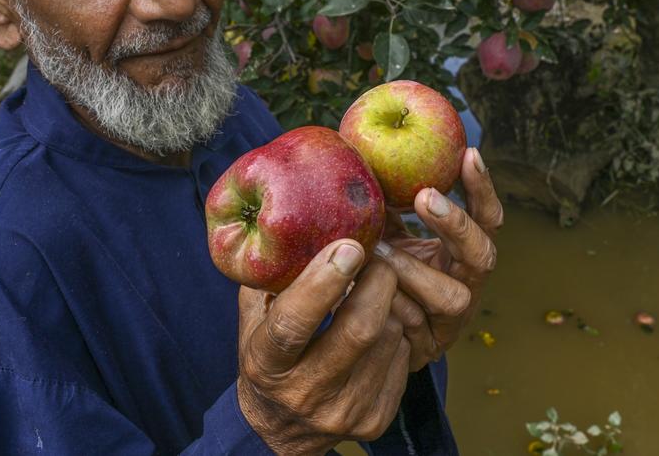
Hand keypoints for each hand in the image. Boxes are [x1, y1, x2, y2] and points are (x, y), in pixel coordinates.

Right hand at [237, 240, 410, 454]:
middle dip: (378, 282)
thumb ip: (272, 279)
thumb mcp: (255, 319)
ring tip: (372, 294)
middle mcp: (305, 393)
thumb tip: (298, 228)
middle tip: (377, 256)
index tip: (347, 246)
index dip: (322, 282)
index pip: (294, 322)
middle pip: (360, 329)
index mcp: (266, 363)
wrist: (283, 429)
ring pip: (390, 336)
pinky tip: (379, 328)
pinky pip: (403, 356)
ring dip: (388, 305)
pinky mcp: (376, 419)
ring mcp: (345, 411)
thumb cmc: (269, 358)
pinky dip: (397, 332)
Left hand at [375, 147, 502, 369]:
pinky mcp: (429, 347)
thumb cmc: (377, 268)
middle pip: (484, 255)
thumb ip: (383, 200)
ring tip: (380, 251)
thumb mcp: (383, 229)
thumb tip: (362, 149)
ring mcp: (452, 319)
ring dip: (415, 270)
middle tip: (423, 195)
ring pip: (454, 297)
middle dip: (456, 224)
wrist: (361, 334)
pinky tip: (367, 291)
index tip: (467, 153)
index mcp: (463, 250)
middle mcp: (466, 282)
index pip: (485, 216)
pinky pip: (418, 326)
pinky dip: (394, 305)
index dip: (481, 188)